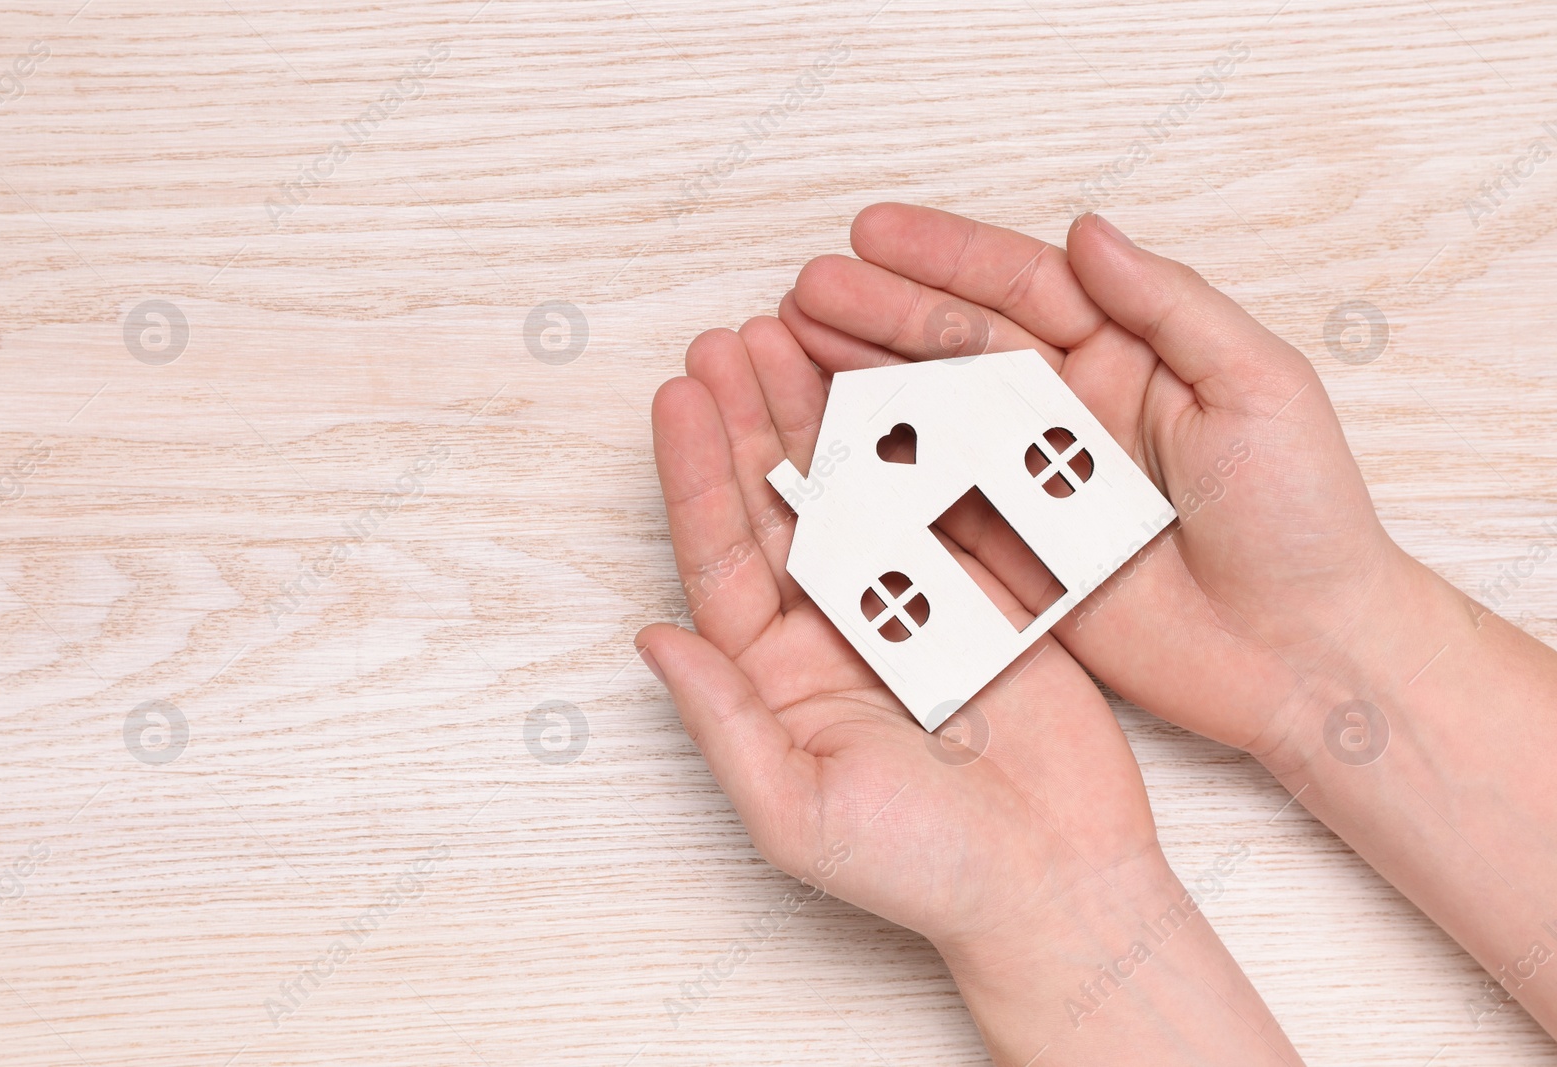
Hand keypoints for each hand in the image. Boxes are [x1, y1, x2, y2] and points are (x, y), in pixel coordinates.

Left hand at [635, 316, 1160, 951]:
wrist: (1057, 885)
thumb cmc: (922, 870)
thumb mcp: (794, 810)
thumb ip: (722, 723)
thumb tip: (649, 639)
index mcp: (774, 676)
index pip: (721, 555)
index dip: (695, 473)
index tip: (679, 396)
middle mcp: (831, 628)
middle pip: (779, 502)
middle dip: (752, 416)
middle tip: (732, 337)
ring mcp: (909, 601)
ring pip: (854, 486)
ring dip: (823, 411)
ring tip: (795, 329)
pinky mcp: (983, 591)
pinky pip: (940, 499)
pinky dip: (918, 438)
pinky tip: (892, 378)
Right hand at [781, 204, 1412, 761]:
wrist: (1306, 653)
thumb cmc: (1303, 516)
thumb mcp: (1257, 386)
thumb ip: (1169, 305)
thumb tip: (1086, 230)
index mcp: (1128, 358)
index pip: (1023, 288)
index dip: (944, 257)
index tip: (870, 235)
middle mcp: (1071, 414)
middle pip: (959, 348)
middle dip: (880, 315)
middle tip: (805, 294)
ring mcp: (1037, 486)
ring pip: (934, 420)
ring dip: (865, 384)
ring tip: (791, 352)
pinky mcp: (1019, 557)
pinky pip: (937, 508)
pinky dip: (882, 478)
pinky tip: (827, 446)